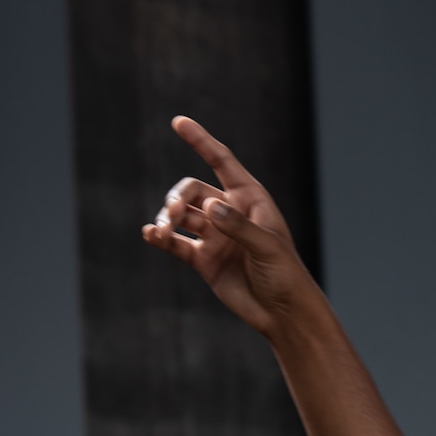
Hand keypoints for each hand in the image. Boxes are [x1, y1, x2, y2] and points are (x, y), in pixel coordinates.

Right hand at [141, 117, 315, 337]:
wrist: (281, 312)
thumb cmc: (285, 275)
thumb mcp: (267, 247)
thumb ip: (239, 227)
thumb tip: (210, 207)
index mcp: (251, 199)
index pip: (222, 162)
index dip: (201, 141)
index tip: (178, 122)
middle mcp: (230, 213)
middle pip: (193, 191)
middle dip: (178, 198)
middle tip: (173, 215)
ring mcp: (215, 236)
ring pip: (181, 216)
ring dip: (166, 219)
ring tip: (160, 232)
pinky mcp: (203, 259)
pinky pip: (176, 243)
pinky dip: (161, 238)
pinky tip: (150, 236)